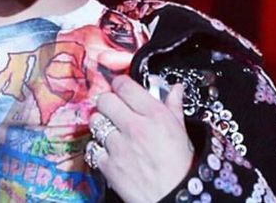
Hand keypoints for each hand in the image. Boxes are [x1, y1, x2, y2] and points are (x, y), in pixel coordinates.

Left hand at [88, 75, 193, 202]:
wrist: (176, 199)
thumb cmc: (182, 168)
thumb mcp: (182, 132)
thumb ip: (174, 107)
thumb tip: (175, 89)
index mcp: (155, 115)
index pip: (124, 85)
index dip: (119, 84)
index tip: (119, 88)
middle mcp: (135, 127)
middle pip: (105, 100)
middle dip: (108, 103)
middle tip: (113, 109)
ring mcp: (119, 146)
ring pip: (95, 121)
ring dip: (101, 124)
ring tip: (111, 131)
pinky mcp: (108, 165)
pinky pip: (93, 146)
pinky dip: (98, 148)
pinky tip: (110, 151)